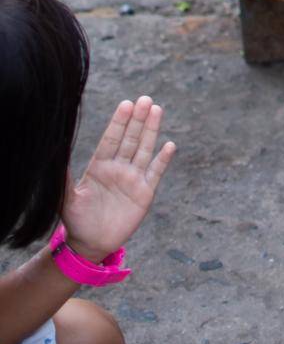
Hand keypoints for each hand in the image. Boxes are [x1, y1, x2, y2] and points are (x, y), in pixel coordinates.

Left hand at [63, 96, 175, 262]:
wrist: (90, 244)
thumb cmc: (76, 221)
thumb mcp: (66, 200)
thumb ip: (64, 180)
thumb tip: (53, 156)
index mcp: (99, 166)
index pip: (111, 139)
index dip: (118, 122)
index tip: (126, 104)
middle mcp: (118, 167)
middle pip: (130, 139)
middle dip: (137, 119)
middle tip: (145, 99)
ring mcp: (132, 178)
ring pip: (144, 149)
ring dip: (151, 131)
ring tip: (157, 110)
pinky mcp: (144, 193)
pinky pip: (155, 172)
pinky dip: (162, 160)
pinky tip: (169, 145)